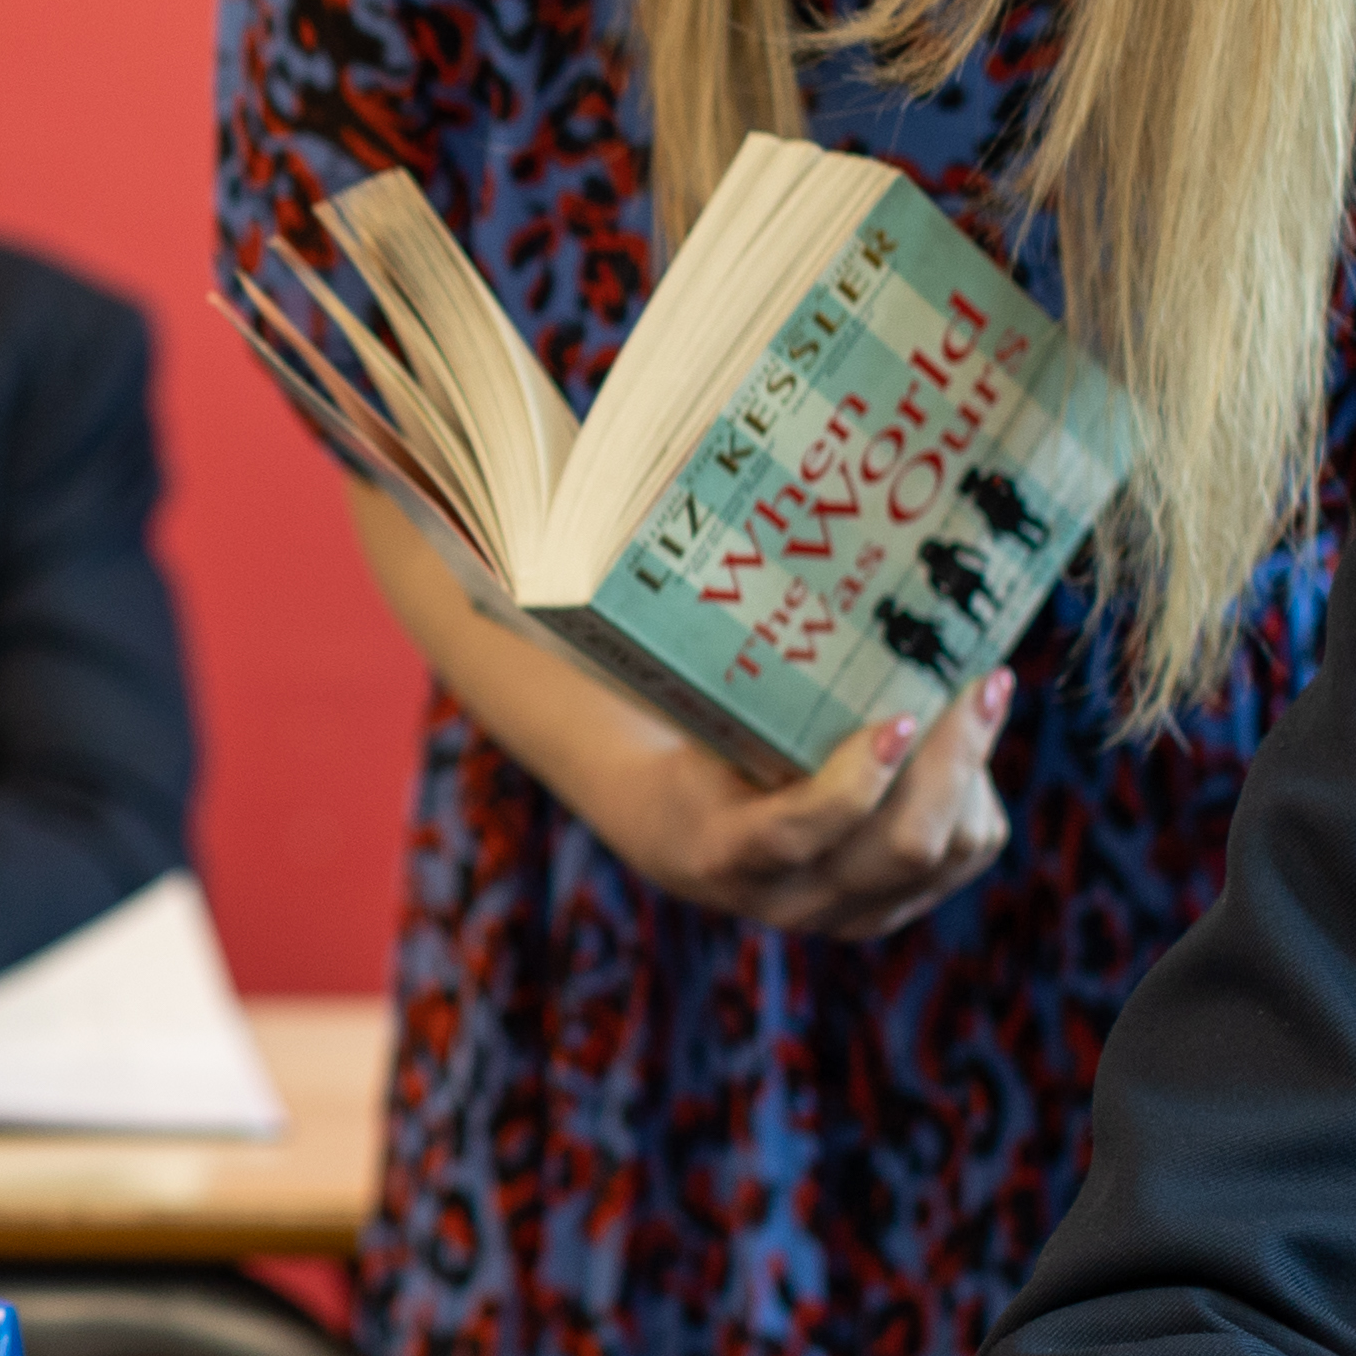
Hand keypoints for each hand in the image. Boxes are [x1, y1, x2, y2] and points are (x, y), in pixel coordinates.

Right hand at [338, 476, 1014, 942]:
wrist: (631, 759)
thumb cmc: (598, 672)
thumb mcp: (553, 623)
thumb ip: (481, 553)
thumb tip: (373, 454)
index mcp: (690, 841)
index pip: (786, 842)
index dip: (848, 791)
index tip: (894, 711)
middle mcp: (767, 895)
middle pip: (891, 855)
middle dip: (944, 769)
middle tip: (974, 675)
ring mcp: (832, 901)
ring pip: (938, 857)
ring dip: (970, 780)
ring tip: (982, 682)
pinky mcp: (882, 885)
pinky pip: (957, 854)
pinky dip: (974, 793)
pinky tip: (971, 715)